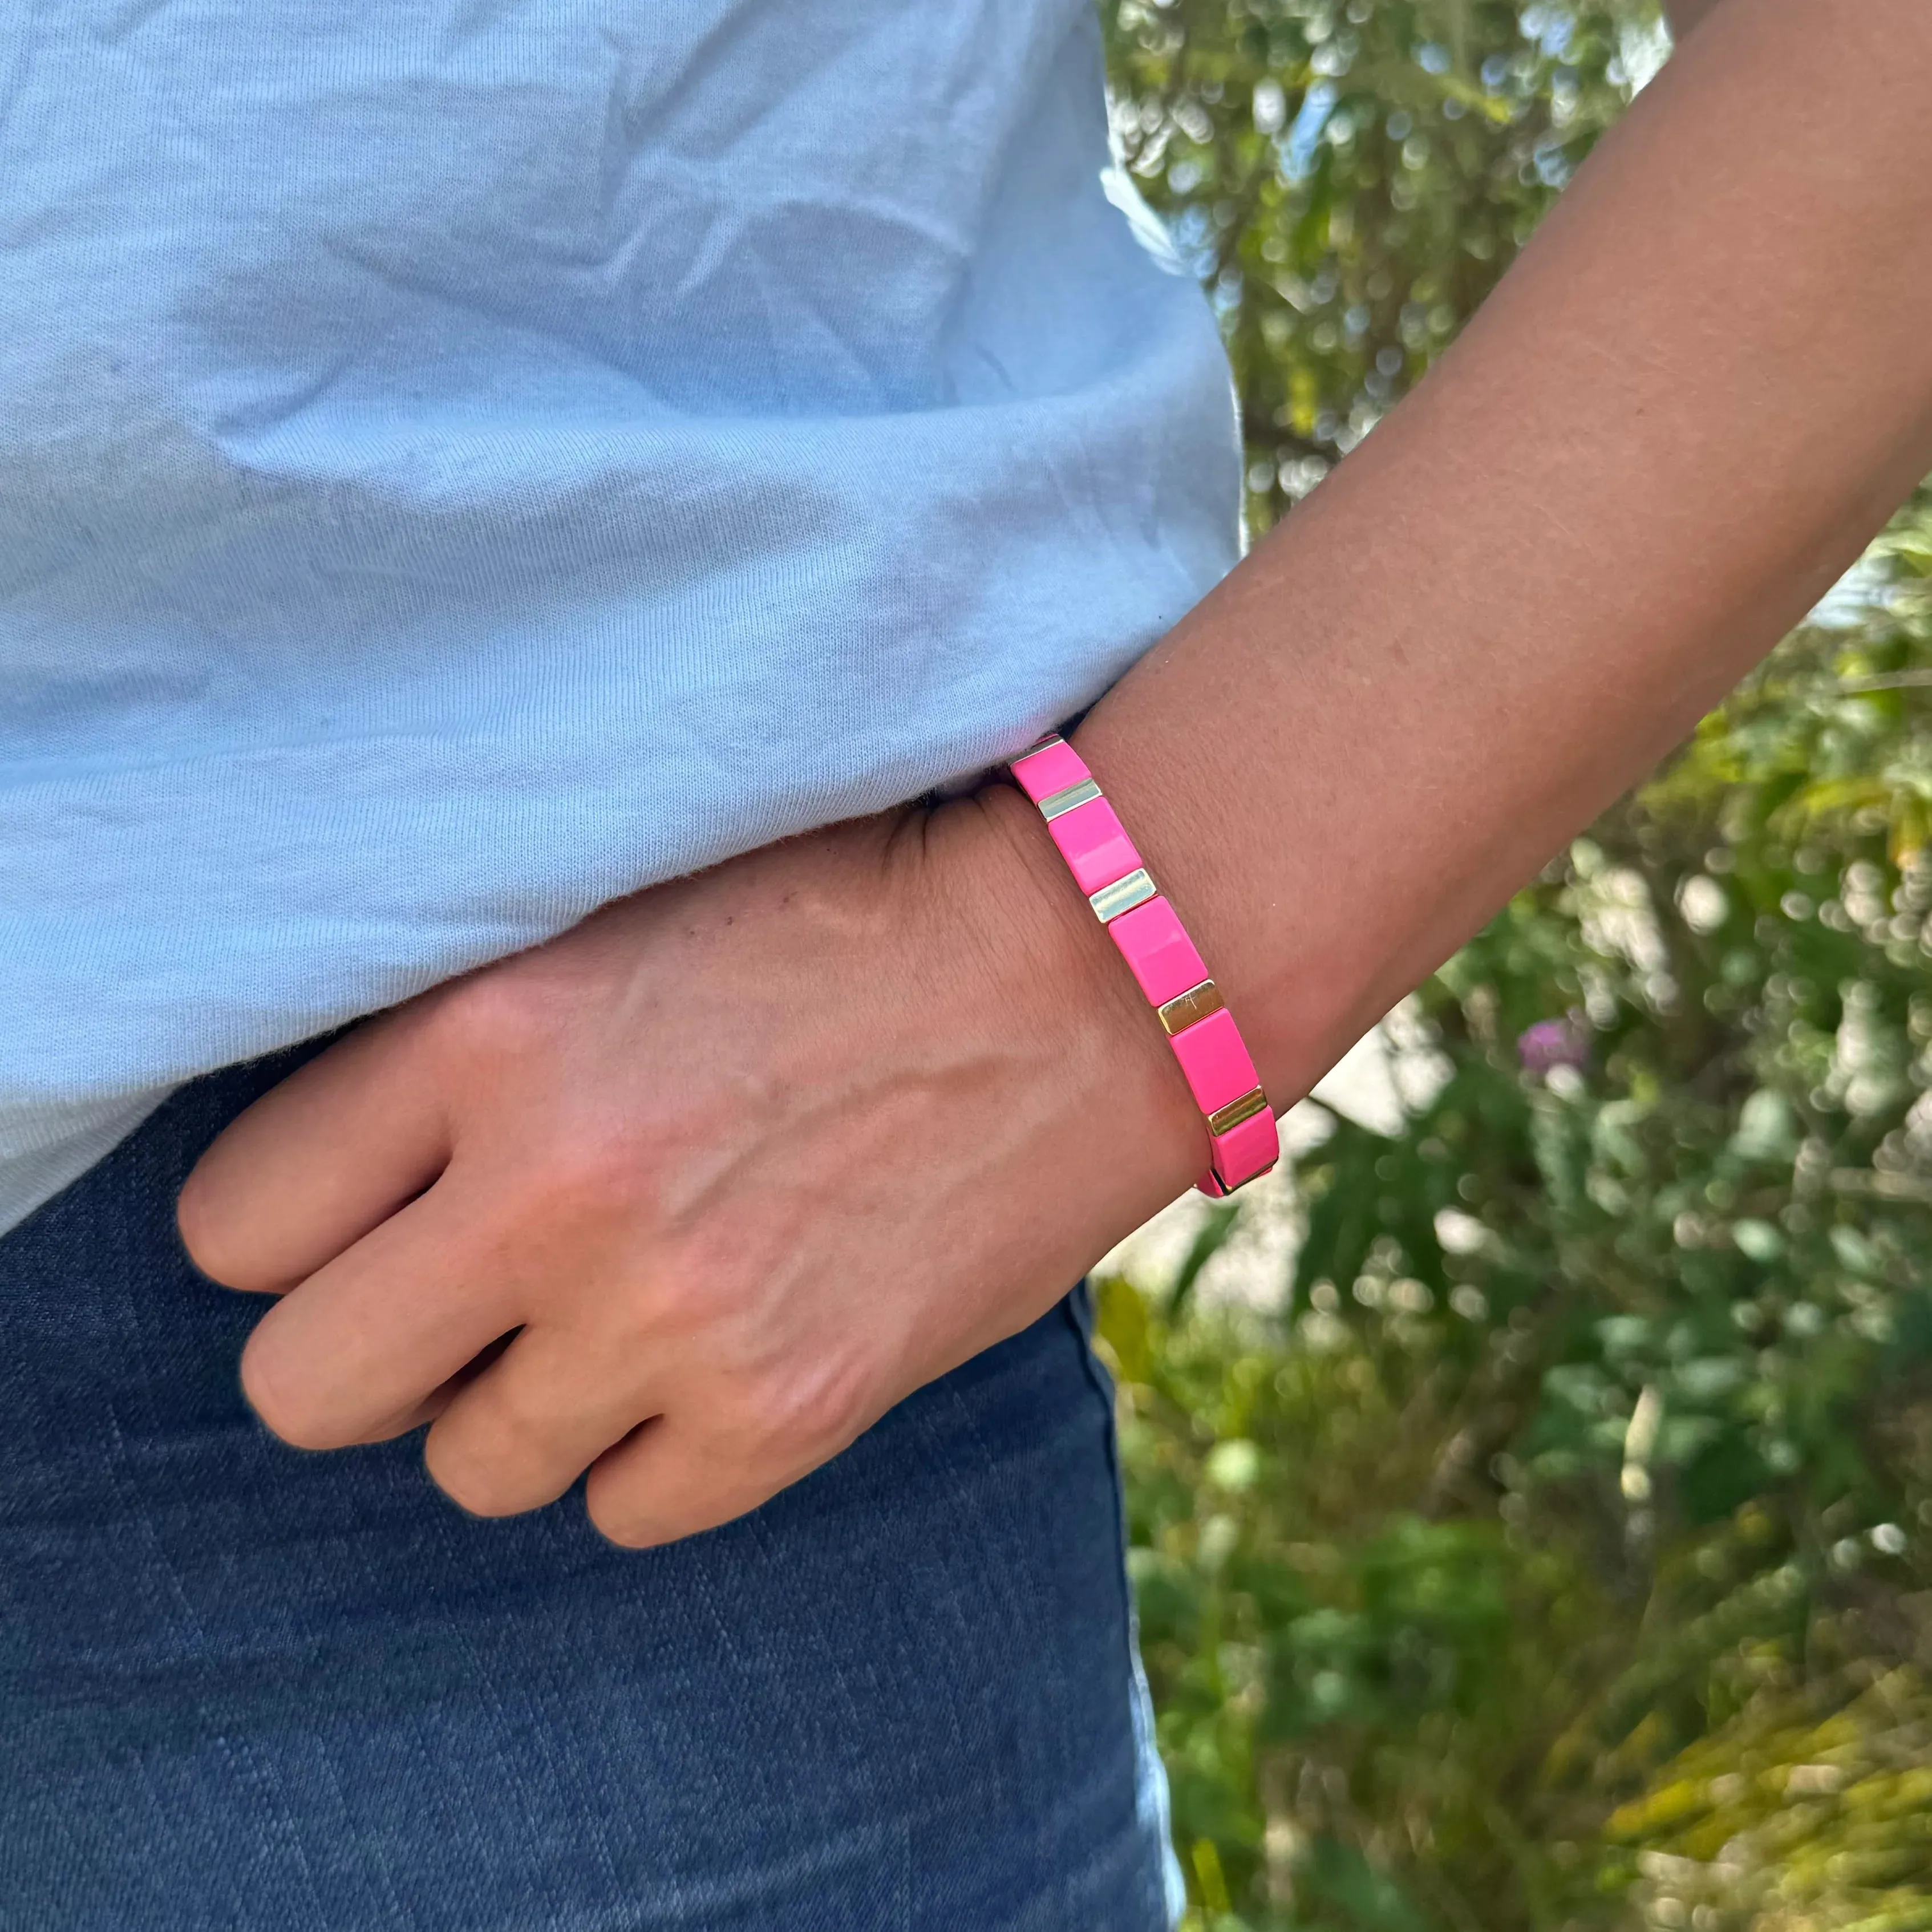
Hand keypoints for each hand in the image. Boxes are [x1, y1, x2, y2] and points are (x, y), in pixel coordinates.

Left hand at [176, 786, 1203, 1545]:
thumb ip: (454, 1038)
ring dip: (530, 1402)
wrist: (1085, 974)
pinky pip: (625, 1510)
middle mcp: (554, 1191)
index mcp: (485, 1032)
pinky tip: (729, 1347)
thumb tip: (338, 1177)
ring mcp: (671, 1319)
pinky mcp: (786, 1413)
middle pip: (305, 1389)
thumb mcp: (618, 918)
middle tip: (462, 1299)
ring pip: (471, 1467)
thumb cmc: (846, 921)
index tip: (368, 1218)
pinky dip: (661, 1449)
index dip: (290, 1232)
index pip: (231, 1228)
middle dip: (372, 1355)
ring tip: (635, 1304)